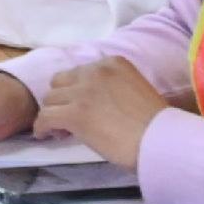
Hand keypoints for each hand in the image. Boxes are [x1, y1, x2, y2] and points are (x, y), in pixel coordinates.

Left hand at [34, 59, 171, 167]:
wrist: (161, 140)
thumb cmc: (156, 123)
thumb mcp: (133, 90)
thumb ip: (111, 87)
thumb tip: (91, 103)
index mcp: (113, 63)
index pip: (79, 72)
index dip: (76, 90)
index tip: (81, 105)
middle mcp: (95, 71)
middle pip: (60, 82)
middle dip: (62, 99)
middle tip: (69, 117)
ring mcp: (82, 92)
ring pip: (50, 100)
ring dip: (54, 113)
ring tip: (63, 129)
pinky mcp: (74, 113)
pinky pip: (45, 118)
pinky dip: (42, 127)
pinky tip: (46, 136)